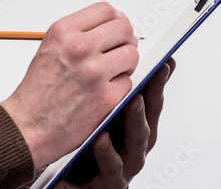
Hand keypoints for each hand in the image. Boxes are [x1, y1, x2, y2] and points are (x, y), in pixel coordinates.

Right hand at [0, 2, 139, 168]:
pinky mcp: (106, 97)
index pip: (106, 10)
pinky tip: (103, 92)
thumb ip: (78, 34)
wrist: (28, 126)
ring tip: (111, 72)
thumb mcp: (50, 48)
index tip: (116, 29)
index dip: (116, 19)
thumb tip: (109, 28)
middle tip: (119, 51)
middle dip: (126, 40)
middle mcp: (79, 47)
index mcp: (63, 31)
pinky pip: (128, 82)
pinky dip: (120, 88)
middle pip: (124, 28)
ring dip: (126, 64)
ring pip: (132, 54)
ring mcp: (94, 72)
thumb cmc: (37, 91)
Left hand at [57, 57, 175, 187]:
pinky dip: (107, 152)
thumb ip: (109, 78)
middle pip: (150, 115)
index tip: (164, 59)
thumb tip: (121, 45)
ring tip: (132, 101)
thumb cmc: (80, 129)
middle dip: (152, 96)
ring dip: (136, 121)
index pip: (150, 95)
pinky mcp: (111, 180)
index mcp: (133, 119)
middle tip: (150, 76)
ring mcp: (126, 160)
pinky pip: (111, 166)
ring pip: (137, 140)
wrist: (56, 160)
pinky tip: (100, 138)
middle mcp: (134, 139)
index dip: (158, 78)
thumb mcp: (97, 102)